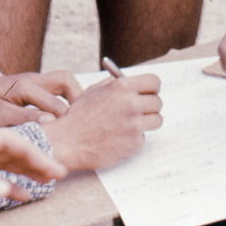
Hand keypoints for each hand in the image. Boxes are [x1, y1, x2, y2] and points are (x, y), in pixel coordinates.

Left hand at [0, 70, 78, 125]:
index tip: (70, 137)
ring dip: (73, 96)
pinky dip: (65, 98)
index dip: (64, 121)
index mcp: (26, 87)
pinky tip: (64, 115)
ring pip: (64, 81)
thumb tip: (51, 121)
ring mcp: (36, 79)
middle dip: (77, 99)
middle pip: (66, 80)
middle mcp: (35, 79)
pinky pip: (57, 87)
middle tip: (78, 120)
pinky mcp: (36, 84)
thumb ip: (24, 117)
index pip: (55, 104)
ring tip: (74, 117)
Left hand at [0, 128, 65, 224]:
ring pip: (2, 163)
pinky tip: (21, 195)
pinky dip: (7, 185)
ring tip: (47, 181)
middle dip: (35, 161)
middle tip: (59, 174)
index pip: (6, 141)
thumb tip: (5, 190)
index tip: (52, 168)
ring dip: (25, 171)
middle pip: (8, 150)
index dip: (33, 153)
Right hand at [43, 74, 162, 169]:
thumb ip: (115, 85)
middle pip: (158, 102)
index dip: (152, 88)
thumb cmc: (79, 117)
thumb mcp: (94, 92)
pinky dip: (134, 138)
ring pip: (156, 120)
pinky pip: (143, 137)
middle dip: (150, 106)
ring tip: (131, 125)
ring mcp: (133, 124)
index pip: (154, 82)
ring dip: (147, 122)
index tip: (149, 92)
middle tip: (141, 110)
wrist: (68, 141)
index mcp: (121, 87)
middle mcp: (130, 104)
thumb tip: (133, 82)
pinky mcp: (133, 143)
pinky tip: (119, 138)